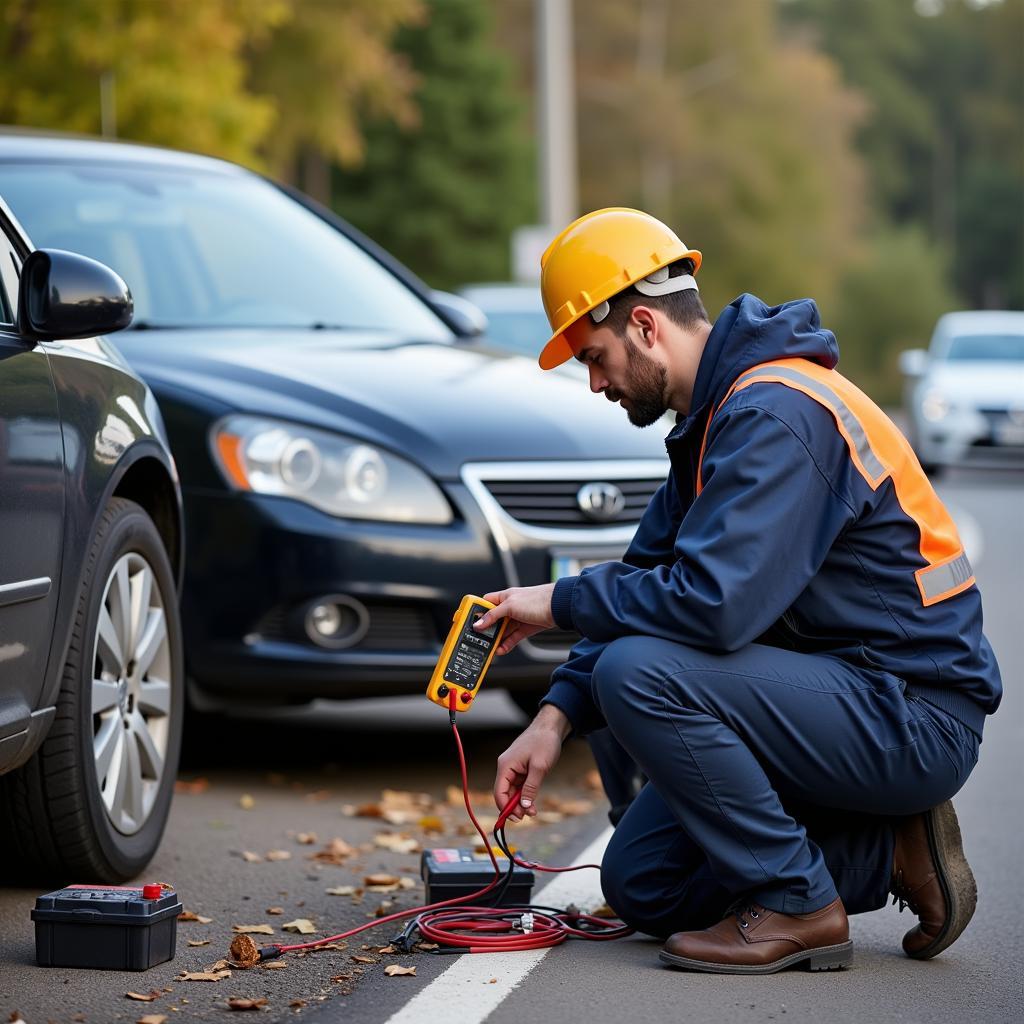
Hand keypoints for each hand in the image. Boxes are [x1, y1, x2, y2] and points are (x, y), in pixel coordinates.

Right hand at [475, 583, 556, 654]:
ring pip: (503, 631)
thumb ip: (493, 615)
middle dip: (487, 630)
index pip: (486, 603)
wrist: (558, 608)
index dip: (478, 612)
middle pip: (494, 620)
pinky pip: (513, 638)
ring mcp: (518, 618)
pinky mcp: (526, 629)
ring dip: (496, 640)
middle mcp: (510, 607)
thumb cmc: (537, 600)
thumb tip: (479, 624)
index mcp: (504, 597)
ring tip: (490, 648)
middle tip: (480, 639)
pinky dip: (506, 644)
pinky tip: (501, 650)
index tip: (470, 622)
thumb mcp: (510, 606)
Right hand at [493, 705, 570, 821]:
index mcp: (505, 765)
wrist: (550, 727)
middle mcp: (506, 767)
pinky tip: (532, 803)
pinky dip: (525, 794)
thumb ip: (531, 788)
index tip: (517, 818)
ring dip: (520, 802)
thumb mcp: (539, 767)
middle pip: (505, 793)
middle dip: (514, 807)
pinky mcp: (521, 768)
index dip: (505, 807)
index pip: (499, 791)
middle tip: (528, 816)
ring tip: (533, 812)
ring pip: (512, 791)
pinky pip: (519, 785)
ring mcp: (513, 768)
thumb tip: (524, 807)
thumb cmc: (544, 742)